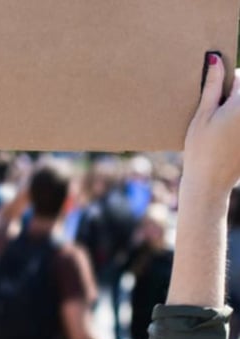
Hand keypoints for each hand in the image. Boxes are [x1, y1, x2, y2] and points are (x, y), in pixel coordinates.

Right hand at [168, 53, 237, 307]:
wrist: (210, 183)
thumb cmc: (201, 150)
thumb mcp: (202, 116)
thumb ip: (213, 86)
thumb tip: (216, 59)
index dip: (226, 82)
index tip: (213, 96)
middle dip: (232, 96)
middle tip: (215, 113)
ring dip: (233, 111)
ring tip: (220, 128)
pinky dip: (235, 126)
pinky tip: (226, 139)